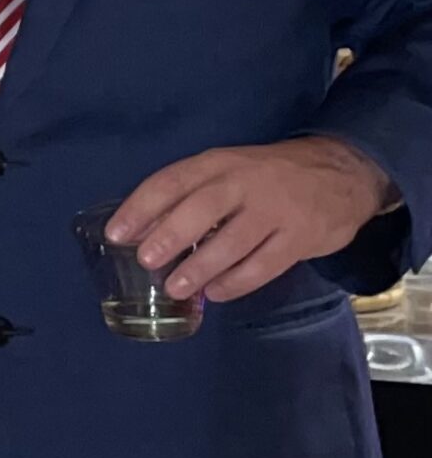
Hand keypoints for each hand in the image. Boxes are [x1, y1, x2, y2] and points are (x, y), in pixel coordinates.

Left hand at [109, 136, 396, 302]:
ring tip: (176, 287)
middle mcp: (245, 183)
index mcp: (218, 163)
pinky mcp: (301, 237)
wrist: (340, 172)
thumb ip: (189, 193)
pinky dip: (237, 282)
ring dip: (200, 267)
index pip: (172, 181)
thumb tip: (140, 228)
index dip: (140, 207)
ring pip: (233, 242)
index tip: (116, 233)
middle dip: (170, 236)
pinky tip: (216, 293)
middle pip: (202, 209)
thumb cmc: (266, 175)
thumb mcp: (227, 169)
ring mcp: (276, 211)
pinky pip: (265, 265)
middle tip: (146, 261)